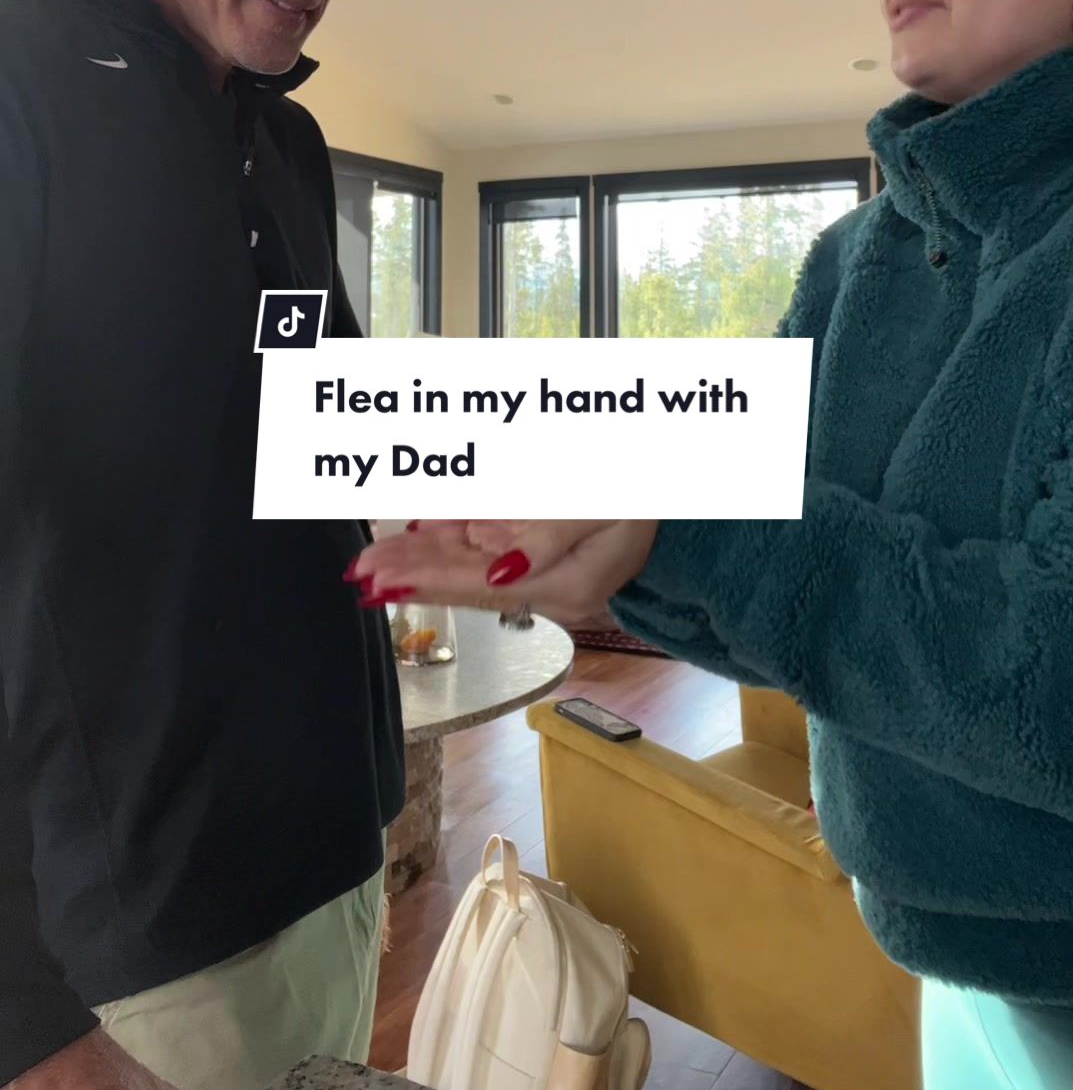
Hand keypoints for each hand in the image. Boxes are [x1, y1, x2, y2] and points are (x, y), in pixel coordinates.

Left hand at [351, 519, 658, 625]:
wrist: (696, 514)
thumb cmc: (658, 500)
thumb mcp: (613, 509)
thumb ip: (554, 535)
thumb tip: (500, 566)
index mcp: (568, 585)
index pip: (478, 584)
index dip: (425, 579)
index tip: (379, 577)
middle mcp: (554, 589)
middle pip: (468, 581)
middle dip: (411, 574)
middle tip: (359, 572)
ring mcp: (553, 574)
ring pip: (475, 567)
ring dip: (424, 562)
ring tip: (378, 562)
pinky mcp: (552, 558)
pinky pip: (495, 554)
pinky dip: (456, 544)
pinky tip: (424, 534)